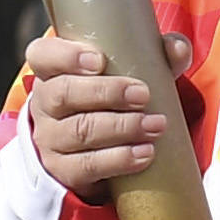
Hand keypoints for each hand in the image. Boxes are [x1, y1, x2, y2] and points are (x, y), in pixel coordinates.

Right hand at [26, 31, 194, 202]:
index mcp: (54, 71)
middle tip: (143, 94)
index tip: (99, 60)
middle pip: (63, 93)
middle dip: (106, 93)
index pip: (42, 54)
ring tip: (155, 125)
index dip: (65, 56)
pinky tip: (144, 153)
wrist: (104, 149)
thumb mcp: (133, 71)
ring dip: (121, 127)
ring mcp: (50, 139)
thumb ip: (157, 55)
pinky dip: (119, 159)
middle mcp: (45, 103)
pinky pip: (86, 165)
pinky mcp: (63, 170)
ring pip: (78, 131)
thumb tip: (178, 49)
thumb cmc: (116, 98)